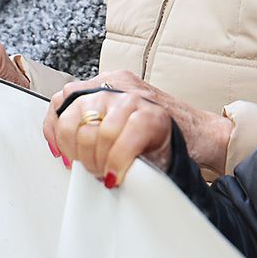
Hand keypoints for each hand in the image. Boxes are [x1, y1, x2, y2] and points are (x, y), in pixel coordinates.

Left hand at [45, 71, 231, 178]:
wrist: (201, 137)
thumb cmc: (157, 137)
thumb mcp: (118, 123)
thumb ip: (93, 125)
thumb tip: (60, 147)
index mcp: (107, 83)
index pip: (64, 99)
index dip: (56, 131)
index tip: (62, 155)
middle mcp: (118, 85)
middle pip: (75, 117)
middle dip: (79, 153)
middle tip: (92, 169)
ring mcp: (137, 98)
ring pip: (97, 131)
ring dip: (98, 161)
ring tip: (107, 172)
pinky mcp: (154, 115)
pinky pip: (122, 141)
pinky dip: (116, 162)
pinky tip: (117, 173)